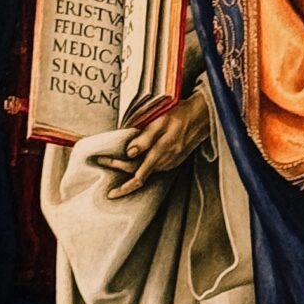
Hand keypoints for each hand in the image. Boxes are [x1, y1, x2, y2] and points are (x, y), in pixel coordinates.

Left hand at [95, 89, 211, 197]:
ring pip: (145, 171)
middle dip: (120, 176)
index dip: (122, 185)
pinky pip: (153, 166)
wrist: (201, 118)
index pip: (137, 177)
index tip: (109, 187)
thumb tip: (129, 152)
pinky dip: (141, 165)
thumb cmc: (179, 116)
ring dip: (129, 169)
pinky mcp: (172, 160)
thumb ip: (145, 138)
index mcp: (159, 155)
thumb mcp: (160, 122)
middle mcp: (164, 163)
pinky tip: (134, 158)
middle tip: (102, 164)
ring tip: (113, 161)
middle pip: (137, 176)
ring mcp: (169, 163)